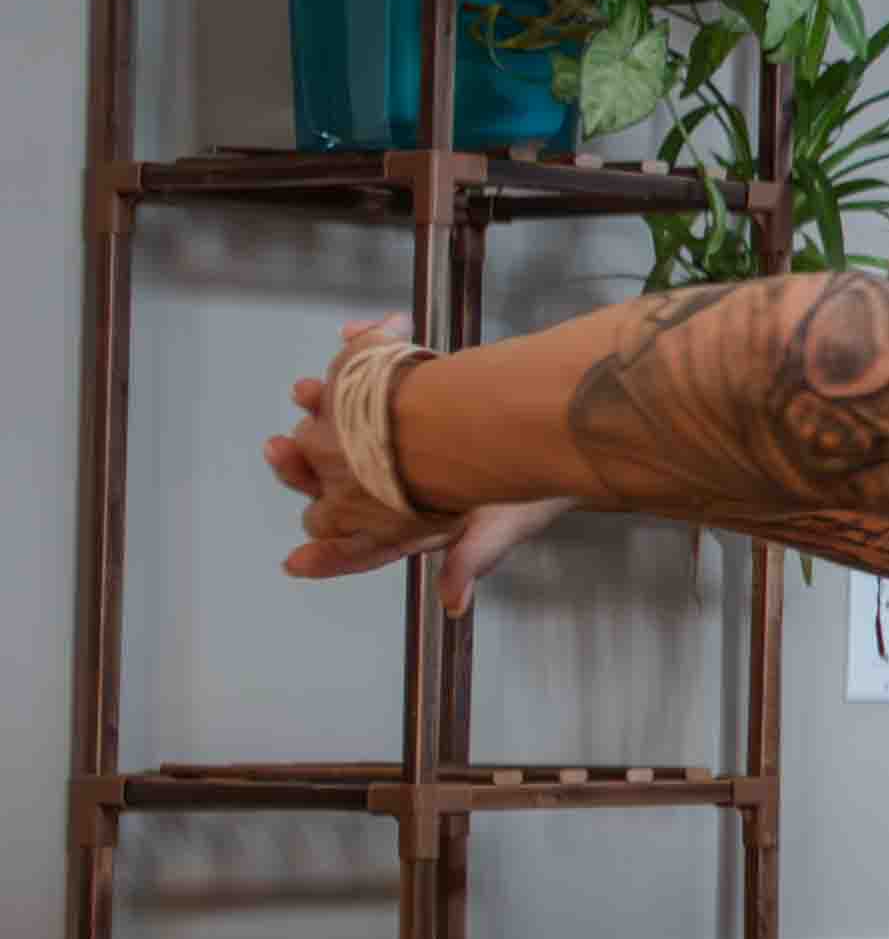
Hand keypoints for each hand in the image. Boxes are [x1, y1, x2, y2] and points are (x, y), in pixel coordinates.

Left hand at [263, 313, 570, 607]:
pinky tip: (352, 336)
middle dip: (300, 468)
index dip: (330, 556)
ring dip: (318, 409)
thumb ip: (476, 557)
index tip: (297, 563)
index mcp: (412, 521)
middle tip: (281, 449)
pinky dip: (359, 356)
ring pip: (338, 431)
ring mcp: (397, 441)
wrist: (557, 432)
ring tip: (306, 390)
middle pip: (332, 483)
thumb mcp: (507, 523)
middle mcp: (395, 483)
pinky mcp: (411, 402)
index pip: (363, 544)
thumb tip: (455, 602)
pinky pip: (370, 382)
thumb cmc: (534, 489)